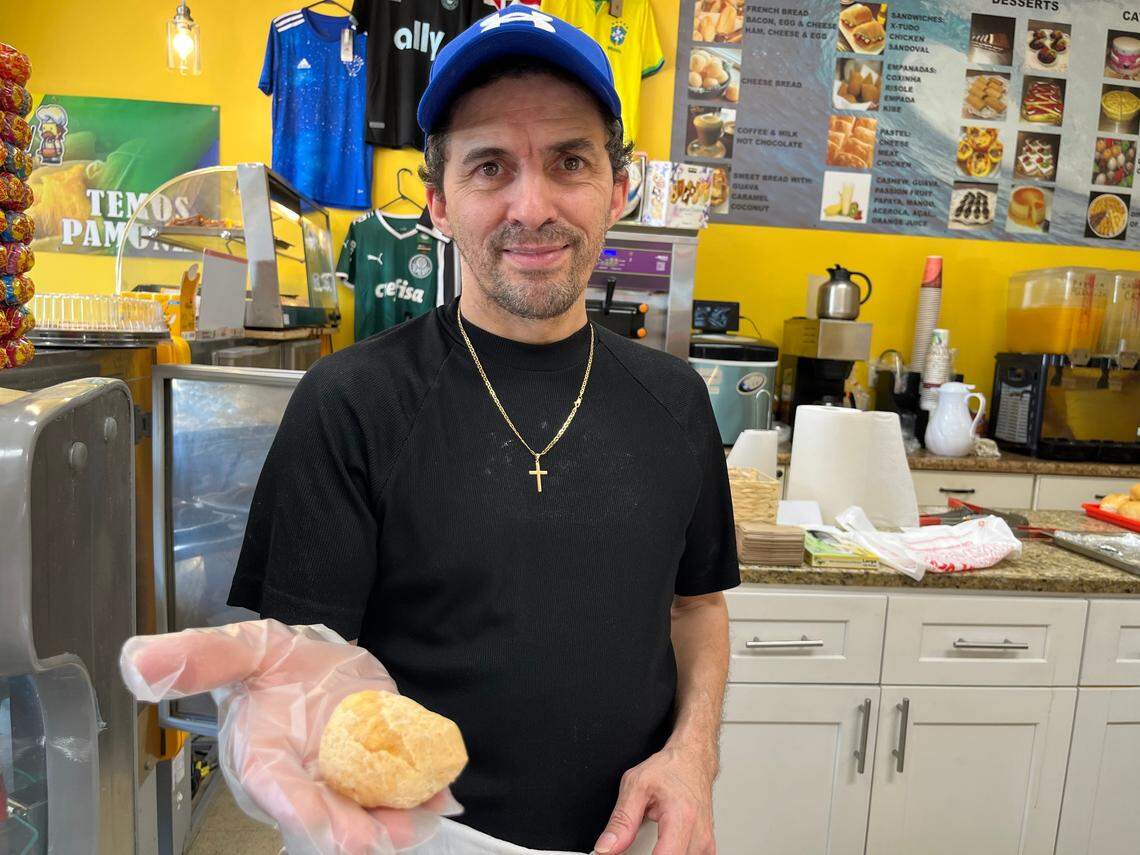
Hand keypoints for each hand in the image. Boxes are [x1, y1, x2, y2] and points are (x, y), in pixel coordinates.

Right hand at [120, 619, 461, 854]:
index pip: (275, 791)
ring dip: (394, 822)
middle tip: (381, 837)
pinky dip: (421, 798)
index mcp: (262, 758)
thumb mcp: (244, 646)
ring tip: (422, 819)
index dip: (299, 811)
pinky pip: (398, 795)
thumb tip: (137, 663)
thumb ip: (200, 657)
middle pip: (326, 817)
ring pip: (366, 814)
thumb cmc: (276, 662)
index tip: (324, 829)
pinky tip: (441, 796)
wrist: (316, 662)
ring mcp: (341, 785)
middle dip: (352, 829)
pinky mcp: (376, 777)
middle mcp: (301, 783)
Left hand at [594, 744, 716, 854]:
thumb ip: (621, 820)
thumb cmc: (669, 769)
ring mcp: (706, 842)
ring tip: (651, 844)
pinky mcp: (707, 847)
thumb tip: (606, 847)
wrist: (692, 760)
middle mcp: (698, 834)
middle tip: (633, 844)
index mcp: (681, 818)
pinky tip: (665, 848)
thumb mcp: (635, 786)